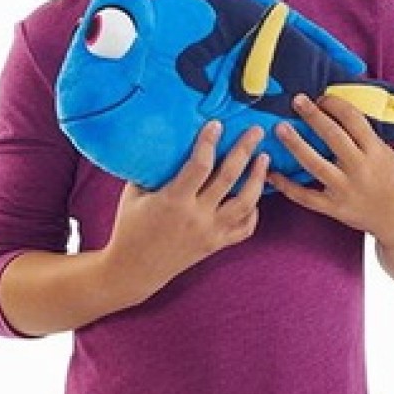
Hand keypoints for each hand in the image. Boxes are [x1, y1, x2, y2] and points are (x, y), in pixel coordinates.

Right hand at [102, 120, 270, 300]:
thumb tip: (166, 142)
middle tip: (256, 132)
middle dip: (245, 150)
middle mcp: (196, 216)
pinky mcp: (216, 245)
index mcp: (174, 201)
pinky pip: (244, 229)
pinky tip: (254, 196)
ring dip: (257, 179)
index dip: (209, 141)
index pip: (199, 165)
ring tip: (264, 160)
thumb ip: (152, 170)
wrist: (134, 269)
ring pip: (246, 203)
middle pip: (229, 177)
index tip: (217, 124)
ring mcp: (210, 232)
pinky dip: (253, 212)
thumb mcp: (133, 194)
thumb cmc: (129, 227)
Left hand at [267, 93, 393, 239]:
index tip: (321, 97)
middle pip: (333, 136)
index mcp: (375, 151)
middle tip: (296, 100)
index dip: (335, 105)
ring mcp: (345, 189)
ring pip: (315, 163)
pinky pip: (305, 196)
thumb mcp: (387, 154)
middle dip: (313, 116)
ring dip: (295, 144)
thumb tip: (337, 113)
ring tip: (280, 128)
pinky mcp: (334, 208)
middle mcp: (360, 168)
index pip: (353, 120)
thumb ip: (364, 138)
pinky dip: (286, 185)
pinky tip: (271, 174)